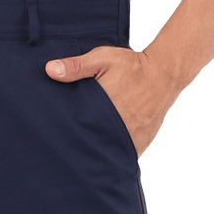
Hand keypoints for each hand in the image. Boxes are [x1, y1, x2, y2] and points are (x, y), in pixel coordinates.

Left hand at [45, 45, 178, 158]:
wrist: (164, 73)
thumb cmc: (131, 66)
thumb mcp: (102, 59)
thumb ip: (76, 66)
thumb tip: (50, 70)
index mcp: (106, 111)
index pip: (81, 132)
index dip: (69, 137)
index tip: (58, 139)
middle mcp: (120, 129)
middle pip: (95, 146)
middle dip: (82, 147)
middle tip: (68, 149)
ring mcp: (133, 138)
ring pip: (110, 153)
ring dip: (100, 152)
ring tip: (86, 152)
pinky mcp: (141, 142)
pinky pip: (124, 154)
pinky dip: (115, 153)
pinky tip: (104, 151)